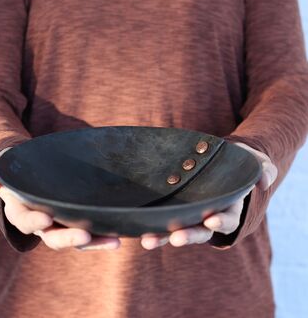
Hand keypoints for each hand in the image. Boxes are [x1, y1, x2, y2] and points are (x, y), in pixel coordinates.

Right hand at [0, 147, 120, 250]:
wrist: (31, 169)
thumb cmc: (15, 167)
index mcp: (21, 211)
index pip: (25, 220)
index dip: (34, 221)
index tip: (46, 218)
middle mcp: (42, 223)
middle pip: (53, 237)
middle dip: (68, 237)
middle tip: (84, 235)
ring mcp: (61, 223)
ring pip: (76, 238)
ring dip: (94, 241)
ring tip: (114, 241)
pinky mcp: (77, 219)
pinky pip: (90, 230)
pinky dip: (103, 234)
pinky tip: (119, 234)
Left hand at [141, 142, 277, 249]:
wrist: (219, 161)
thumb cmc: (238, 163)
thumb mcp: (254, 162)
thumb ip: (261, 169)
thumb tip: (265, 179)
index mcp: (228, 207)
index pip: (226, 219)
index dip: (220, 222)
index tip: (211, 220)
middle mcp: (207, 215)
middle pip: (199, 231)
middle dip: (188, 235)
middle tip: (177, 238)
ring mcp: (189, 214)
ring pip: (177, 229)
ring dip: (163, 236)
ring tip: (147, 240)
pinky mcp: (173, 208)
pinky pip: (162, 219)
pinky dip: (151, 224)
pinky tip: (137, 227)